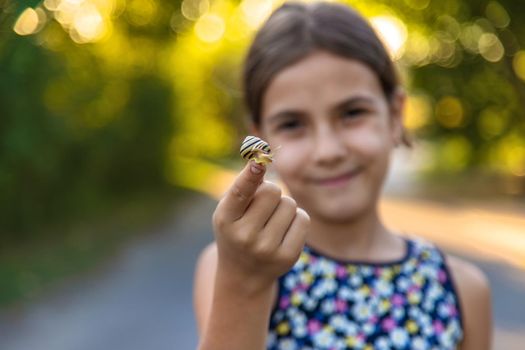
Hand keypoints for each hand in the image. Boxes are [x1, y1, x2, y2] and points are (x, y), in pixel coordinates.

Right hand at [212, 161, 309, 294]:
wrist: (244, 275)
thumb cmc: (236, 230)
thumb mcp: (230, 210)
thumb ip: (245, 185)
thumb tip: (262, 159)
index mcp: (225, 219)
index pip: (240, 192)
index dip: (250, 175)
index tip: (258, 162)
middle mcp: (244, 236)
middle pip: (272, 191)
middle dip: (271, 192)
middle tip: (262, 207)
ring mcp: (267, 249)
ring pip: (290, 204)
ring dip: (283, 207)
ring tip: (271, 222)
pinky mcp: (288, 256)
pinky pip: (303, 219)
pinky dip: (296, 219)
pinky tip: (283, 231)